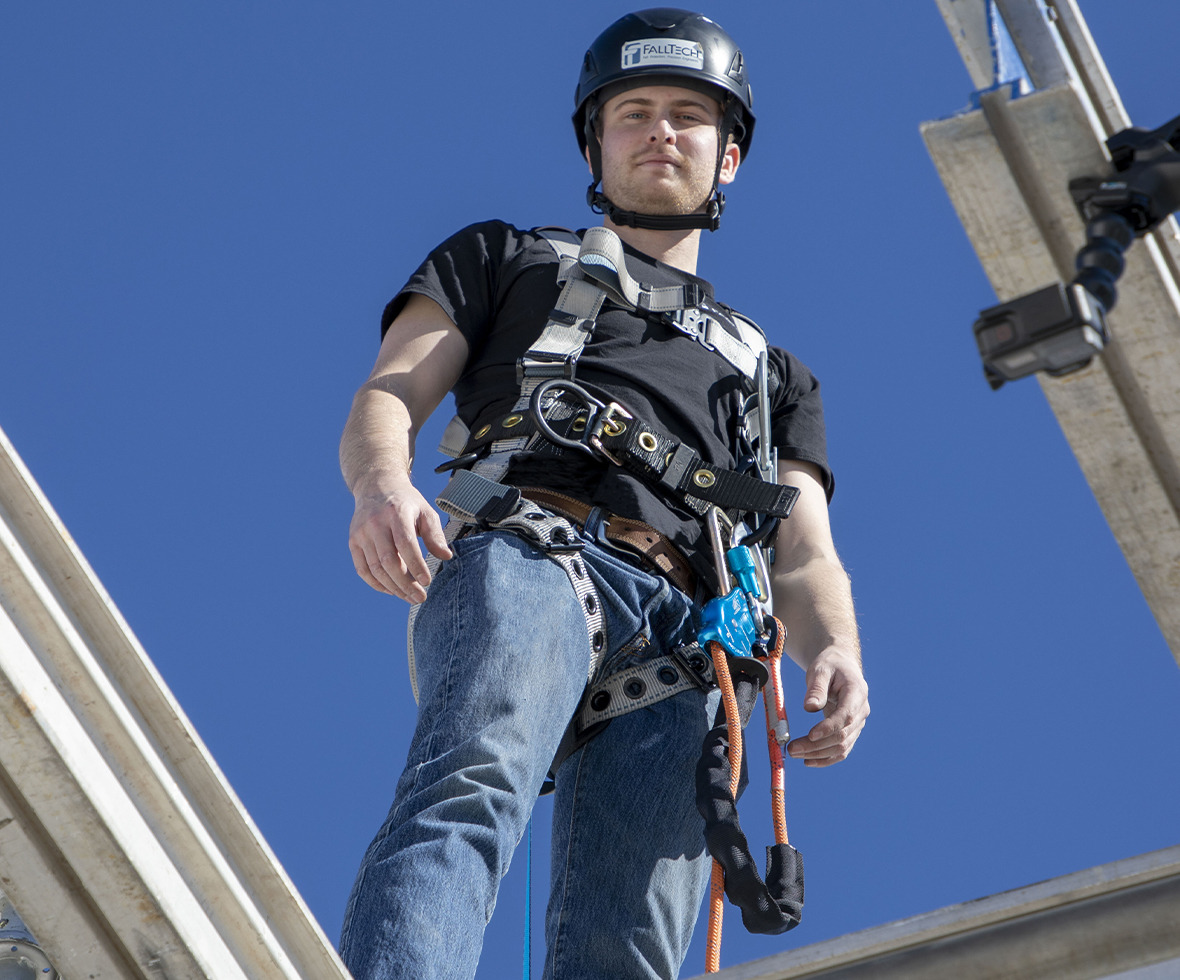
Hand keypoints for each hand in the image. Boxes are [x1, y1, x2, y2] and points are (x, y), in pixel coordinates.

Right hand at [348, 476, 451, 602]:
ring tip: (409, 597)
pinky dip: (376, 584)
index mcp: (396, 513)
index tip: (427, 581)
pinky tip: (392, 590)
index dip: (416, 565)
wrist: (376, 487)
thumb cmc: (406, 503)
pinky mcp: (353, 542)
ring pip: (375, 569)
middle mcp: (375, 523)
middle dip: (405, 583)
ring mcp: (361, 533)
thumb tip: (446, 556)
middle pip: (389, 561)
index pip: (405, 544)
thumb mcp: (426, 511)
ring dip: (393, 587)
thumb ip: (435, 535)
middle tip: (420, 597)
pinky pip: (362, 569)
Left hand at [786, 648, 868, 766]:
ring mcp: (858, 723)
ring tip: (795, 753)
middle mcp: (861, 711)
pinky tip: (808, 761)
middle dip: (817, 745)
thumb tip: (809, 707)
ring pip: (841, 746)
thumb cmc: (829, 665)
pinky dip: (826, 758)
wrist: (840, 666)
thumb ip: (816, 688)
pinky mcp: (850, 731)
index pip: (846, 716)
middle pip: (842, 735)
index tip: (810, 735)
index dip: (829, 728)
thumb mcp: (820, 670)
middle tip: (792, 748)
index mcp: (857, 692)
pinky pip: (841, 750)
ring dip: (818, 754)